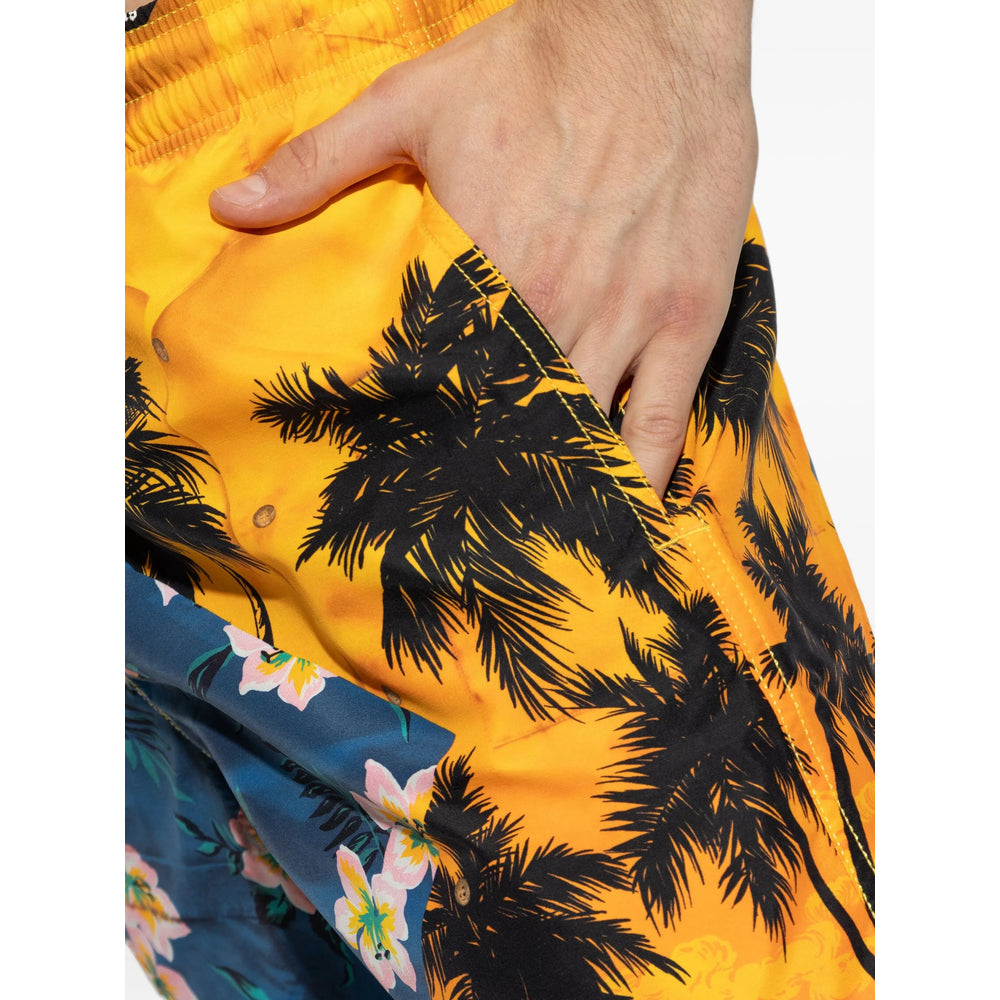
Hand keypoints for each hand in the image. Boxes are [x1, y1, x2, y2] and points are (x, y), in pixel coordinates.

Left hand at [210, 0, 756, 498]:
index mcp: (487, 261)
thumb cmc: (539, 62)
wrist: (655, 24)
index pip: (442, 378)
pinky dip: (645, 467)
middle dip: (487, 476)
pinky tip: (626, 507)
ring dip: (556, 487)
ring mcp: (632, 312)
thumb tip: (236, 208)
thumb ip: (318, 163)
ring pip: (586, 427)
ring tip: (531, 540)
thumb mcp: (410, 101)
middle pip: (512, 417)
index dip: (422, 439)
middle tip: (462, 533)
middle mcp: (560, 301)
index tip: (403, 485)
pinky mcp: (691, 311)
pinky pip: (669, 414)